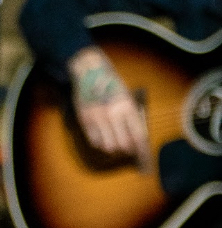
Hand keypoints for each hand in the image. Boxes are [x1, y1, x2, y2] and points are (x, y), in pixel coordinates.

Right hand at [69, 46, 151, 169]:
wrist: (90, 72)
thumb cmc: (112, 84)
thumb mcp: (127, 96)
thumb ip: (131, 116)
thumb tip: (137, 138)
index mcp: (127, 106)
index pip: (138, 135)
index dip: (142, 149)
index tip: (143, 155)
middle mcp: (113, 114)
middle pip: (123, 144)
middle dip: (127, 149)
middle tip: (127, 147)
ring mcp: (98, 118)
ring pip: (108, 146)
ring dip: (113, 147)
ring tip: (113, 141)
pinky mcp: (85, 120)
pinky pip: (94, 141)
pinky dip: (100, 143)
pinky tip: (102, 137)